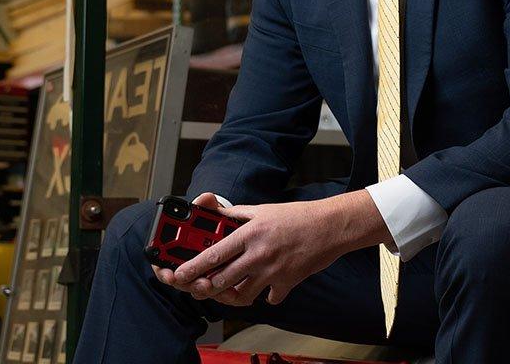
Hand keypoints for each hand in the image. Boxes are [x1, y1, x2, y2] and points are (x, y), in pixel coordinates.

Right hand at [150, 192, 223, 294]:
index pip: (160, 263)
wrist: (230, 233)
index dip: (163, 271)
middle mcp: (183, 265)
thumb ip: (206, 205)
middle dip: (188, 284)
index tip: (170, 274)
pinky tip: (230, 291)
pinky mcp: (214, 283)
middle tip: (201, 283)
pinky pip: (214, 292)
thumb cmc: (213, 224)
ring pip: (196, 288)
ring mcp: (198, 276)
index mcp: (175, 248)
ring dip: (204, 290)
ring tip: (215, 287)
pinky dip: (220, 293)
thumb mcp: (210, 213)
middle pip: (180, 281)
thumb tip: (206, 198)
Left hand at [152, 191, 389, 307]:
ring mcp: (273, 271)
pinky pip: (269, 299)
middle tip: (201, 284)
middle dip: (206, 286)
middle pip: (221, 280)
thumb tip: (213, 212)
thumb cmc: (298, 216)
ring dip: (232, 294)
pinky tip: (264, 288)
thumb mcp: (263, 209)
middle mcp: (259, 254)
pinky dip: (265, 296)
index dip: (191, 267)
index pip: (213, 254)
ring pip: (241, 295)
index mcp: (250, 233)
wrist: (331, 226)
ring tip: (231, 287)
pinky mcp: (288, 283)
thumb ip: (236, 215)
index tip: (178, 274)